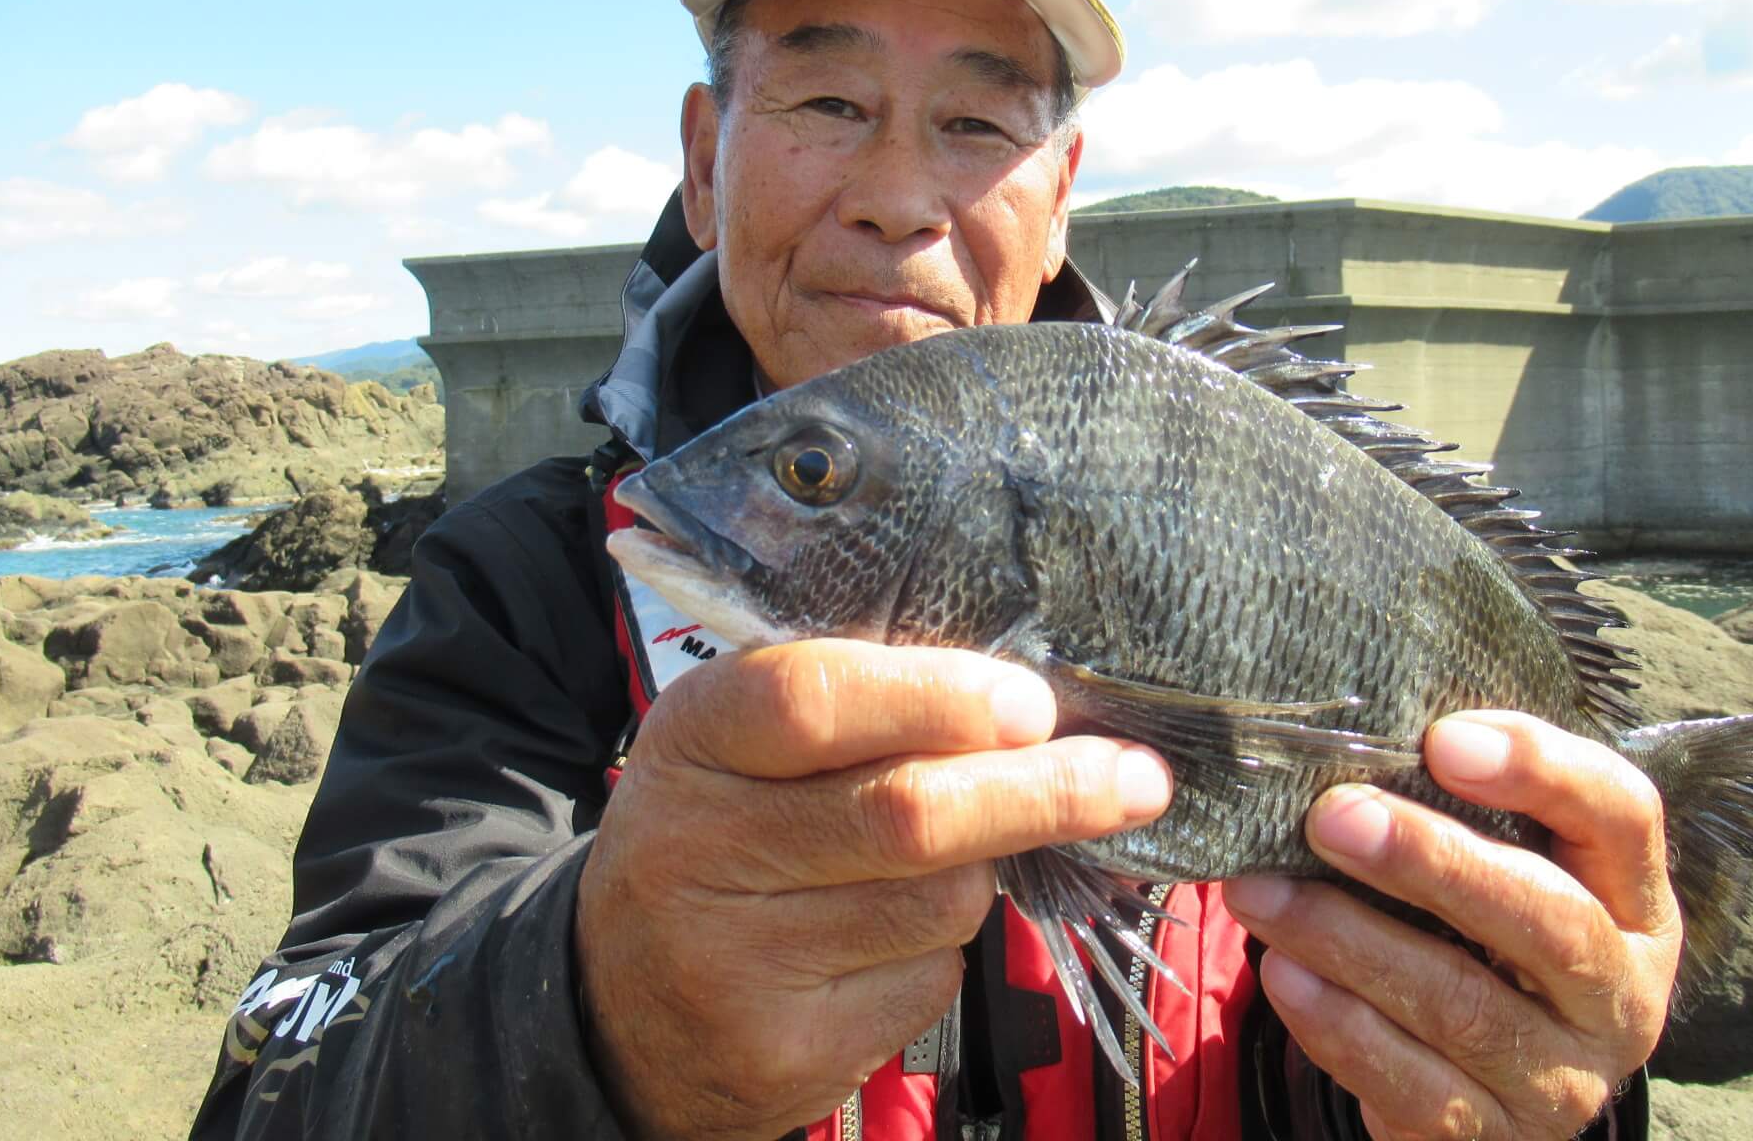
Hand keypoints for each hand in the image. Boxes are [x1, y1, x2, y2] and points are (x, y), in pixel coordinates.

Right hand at [573, 638, 1171, 1140]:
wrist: (614, 1004)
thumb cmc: (719, 834)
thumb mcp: (745, 748)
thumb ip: (857, 709)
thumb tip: (1032, 701)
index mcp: (692, 737)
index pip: (815, 700)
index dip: (938, 697)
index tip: (1035, 703)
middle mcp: (696, 848)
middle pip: (906, 813)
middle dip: (1043, 792)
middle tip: (1138, 776)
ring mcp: (735, 963)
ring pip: (938, 901)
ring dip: (982, 872)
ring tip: (943, 858)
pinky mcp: (783, 1054)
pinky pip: (927, 982)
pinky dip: (940, 951)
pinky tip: (885, 938)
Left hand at [1224, 711, 1679, 1140]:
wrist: (1489, 1087)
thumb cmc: (1481, 936)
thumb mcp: (1503, 865)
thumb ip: (1459, 802)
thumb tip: (1353, 735)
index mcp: (1632, 900)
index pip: (1621, 815)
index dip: (1541, 769)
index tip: (1442, 738)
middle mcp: (1617, 994)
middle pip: (1546, 919)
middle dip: (1432, 862)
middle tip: (1332, 815)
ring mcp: (1562, 1078)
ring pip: (1461, 1004)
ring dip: (1348, 939)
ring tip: (1260, 892)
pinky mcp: (1495, 1137)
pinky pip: (1414, 1083)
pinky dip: (1339, 1026)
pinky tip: (1284, 973)